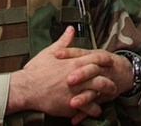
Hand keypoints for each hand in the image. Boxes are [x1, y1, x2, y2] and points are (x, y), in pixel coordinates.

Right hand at [6, 28, 129, 119]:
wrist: (26, 89)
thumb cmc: (36, 70)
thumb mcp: (50, 52)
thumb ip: (64, 41)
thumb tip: (70, 29)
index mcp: (74, 62)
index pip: (96, 58)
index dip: (105, 59)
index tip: (111, 61)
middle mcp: (77, 77)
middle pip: (100, 77)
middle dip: (109, 80)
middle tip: (114, 83)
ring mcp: (74, 92)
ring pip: (95, 93)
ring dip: (103, 96)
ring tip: (109, 98)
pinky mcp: (69, 105)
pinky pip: (85, 108)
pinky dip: (92, 110)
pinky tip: (96, 111)